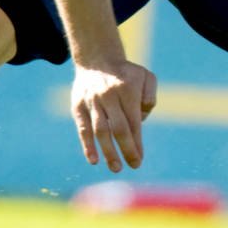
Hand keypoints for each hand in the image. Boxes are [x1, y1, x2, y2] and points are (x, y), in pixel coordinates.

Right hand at [70, 58, 157, 172]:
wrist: (97, 59)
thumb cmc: (127, 73)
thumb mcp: (147, 77)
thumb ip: (150, 97)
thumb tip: (142, 120)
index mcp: (127, 90)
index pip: (134, 122)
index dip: (136, 142)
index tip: (139, 159)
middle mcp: (109, 96)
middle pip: (118, 128)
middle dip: (126, 149)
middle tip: (133, 166)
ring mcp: (92, 101)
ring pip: (100, 130)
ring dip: (107, 151)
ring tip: (115, 167)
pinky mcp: (78, 106)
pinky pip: (83, 128)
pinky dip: (87, 145)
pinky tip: (93, 160)